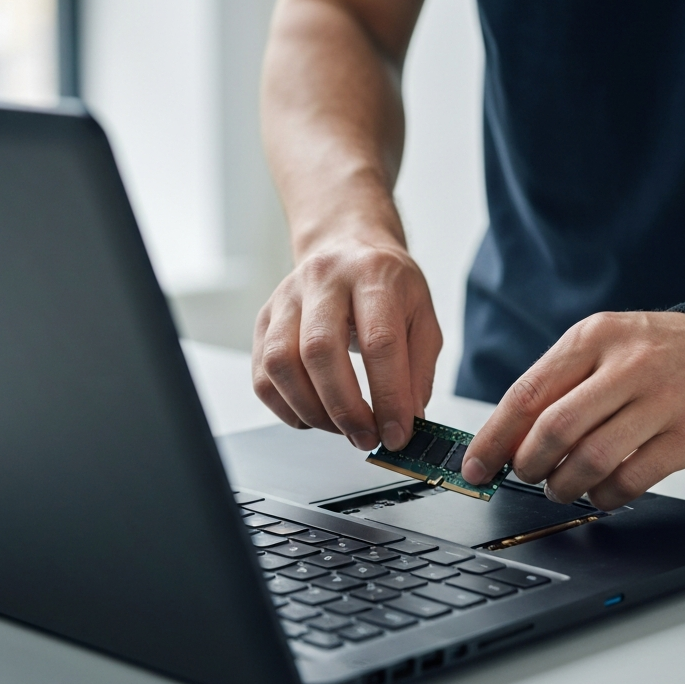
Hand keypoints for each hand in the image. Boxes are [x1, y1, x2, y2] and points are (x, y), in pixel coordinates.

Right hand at [252, 237, 441, 451]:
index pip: (378, 342)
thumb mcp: (422, 317)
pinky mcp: (264, 319)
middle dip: (344, 408)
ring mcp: (286, 298)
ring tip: (340, 428)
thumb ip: (419, 370)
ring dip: (312, 411)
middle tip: (366, 437)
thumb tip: (407, 421)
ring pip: (281, 364)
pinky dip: (286, 407)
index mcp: (372, 276)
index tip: (397, 432)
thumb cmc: (387, 284)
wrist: (347, 246)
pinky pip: (262, 375)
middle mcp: (323, 280)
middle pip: (320, 351)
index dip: (388, 396)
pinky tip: (313, 414)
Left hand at [461, 310, 684, 508]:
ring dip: (564, 485)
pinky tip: (599, 492)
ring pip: (592, 458)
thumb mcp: (600, 345)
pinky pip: (632, 480)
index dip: (495, 437)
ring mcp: (661, 401)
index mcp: (592, 339)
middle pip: (556, 429)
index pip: (528, 393)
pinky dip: (605, 496)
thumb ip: (556, 384)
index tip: (475, 466)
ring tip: (560, 487)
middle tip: (524, 475)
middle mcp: (626, 365)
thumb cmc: (652, 352)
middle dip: (528, 464)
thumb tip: (505, 438)